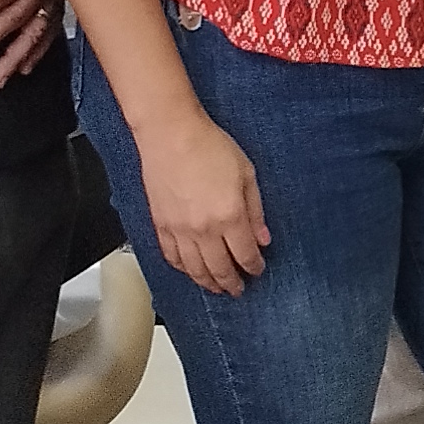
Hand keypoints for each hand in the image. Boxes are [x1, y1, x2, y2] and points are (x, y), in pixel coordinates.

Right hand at [139, 112, 270, 294]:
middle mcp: (204, 229)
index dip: (254, 266)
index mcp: (229, 216)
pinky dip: (182, 269)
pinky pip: (171, 257)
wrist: (170, 134)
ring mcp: (179, 230)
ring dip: (208, 283)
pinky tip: (189, 271)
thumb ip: (255, 210)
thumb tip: (262, 237)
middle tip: (238, 289)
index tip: (257, 269)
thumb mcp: (246, 173)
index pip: (246, 254)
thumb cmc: (208, 145)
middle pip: (220, 269)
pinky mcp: (160, 225)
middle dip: (232, 283)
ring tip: (216, 288)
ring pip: (194, 270)